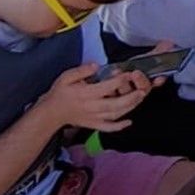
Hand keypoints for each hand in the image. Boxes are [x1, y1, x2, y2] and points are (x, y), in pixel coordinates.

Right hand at [37, 63, 151, 132]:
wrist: (52, 112)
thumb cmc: (60, 93)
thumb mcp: (66, 76)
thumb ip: (82, 71)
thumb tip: (96, 66)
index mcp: (85, 94)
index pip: (105, 88)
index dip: (118, 81)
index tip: (128, 73)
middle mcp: (92, 107)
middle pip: (114, 104)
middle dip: (130, 98)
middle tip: (142, 90)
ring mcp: (94, 118)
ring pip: (114, 115)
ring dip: (129, 108)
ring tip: (140, 99)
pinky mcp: (93, 125)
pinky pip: (107, 128)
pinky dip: (118, 126)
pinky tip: (129, 122)